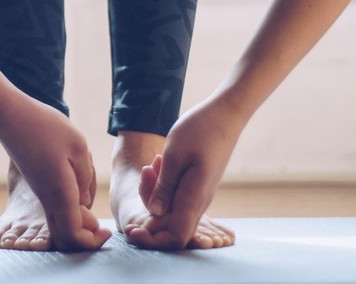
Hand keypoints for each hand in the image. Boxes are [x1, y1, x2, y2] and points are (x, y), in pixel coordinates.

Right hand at [0, 94, 110, 250]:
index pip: (74, 236)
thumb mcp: (79, 146)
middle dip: (87, 235)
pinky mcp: (38, 185)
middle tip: (99, 213)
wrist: (10, 115)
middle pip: (66, 236)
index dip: (93, 241)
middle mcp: (47, 199)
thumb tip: (84, 201)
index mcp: (60, 193)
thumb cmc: (45, 126)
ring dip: (81, 216)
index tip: (107, 229)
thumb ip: (86, 178)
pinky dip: (71, 205)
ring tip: (89, 178)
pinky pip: (56, 208)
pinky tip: (77, 174)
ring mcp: (41, 193)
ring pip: (61, 221)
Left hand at [129, 97, 246, 248]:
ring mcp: (199, 195)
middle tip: (145, 173)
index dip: (153, 241)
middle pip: (168, 224)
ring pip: (169, 208)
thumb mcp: (173, 157)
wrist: (223, 115)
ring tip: (153, 163)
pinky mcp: (196, 186)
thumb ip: (164, 188)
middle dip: (148, 207)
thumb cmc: (198, 131)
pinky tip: (159, 161)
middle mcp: (198, 202)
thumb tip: (154, 214)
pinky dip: (161, 183)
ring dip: (154, 191)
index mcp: (194, 199)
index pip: (175, 237)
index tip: (132, 231)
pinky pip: (174, 195)